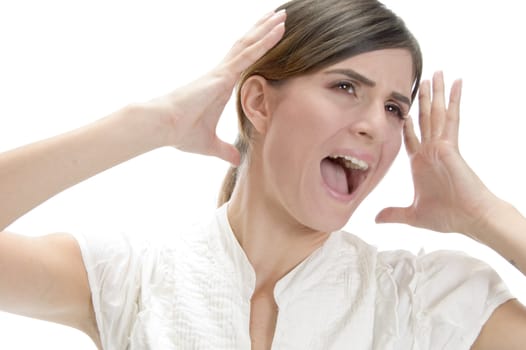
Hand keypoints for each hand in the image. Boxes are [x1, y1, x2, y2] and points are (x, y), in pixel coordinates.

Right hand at [144, 10, 285, 165]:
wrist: (163, 127)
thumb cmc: (180, 132)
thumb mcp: (210, 145)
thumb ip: (225, 151)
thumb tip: (237, 161)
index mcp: (221, 86)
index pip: (243, 62)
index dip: (257, 48)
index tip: (270, 38)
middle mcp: (222, 74)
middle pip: (247, 46)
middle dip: (263, 30)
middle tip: (280, 16)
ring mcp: (221, 72)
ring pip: (249, 45)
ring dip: (266, 29)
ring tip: (281, 14)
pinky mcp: (221, 75)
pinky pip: (247, 55)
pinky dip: (263, 42)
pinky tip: (277, 30)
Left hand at [376, 72, 498, 236]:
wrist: (470, 218)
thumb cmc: (447, 217)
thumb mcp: (412, 214)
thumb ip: (394, 213)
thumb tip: (376, 219)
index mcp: (420, 162)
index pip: (410, 136)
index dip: (405, 122)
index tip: (401, 108)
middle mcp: (430, 150)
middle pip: (425, 118)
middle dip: (423, 99)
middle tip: (423, 78)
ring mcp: (441, 146)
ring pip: (436, 113)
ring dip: (436, 93)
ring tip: (438, 73)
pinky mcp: (451, 145)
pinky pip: (451, 118)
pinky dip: (454, 100)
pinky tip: (457, 84)